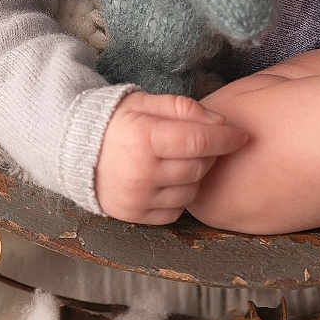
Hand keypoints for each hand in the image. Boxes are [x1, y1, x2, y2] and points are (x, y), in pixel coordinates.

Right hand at [94, 92, 248, 223]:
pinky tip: (170, 179)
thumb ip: (183, 108)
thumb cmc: (117, 122)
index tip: (242, 135)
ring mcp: (137, 199)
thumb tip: (220, 122)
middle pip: (199, 167)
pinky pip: (175, 212)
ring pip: (191, 192)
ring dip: (196, 175)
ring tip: (183, 159)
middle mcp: (141, 172)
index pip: (200, 140)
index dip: (227, 137)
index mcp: (144, 138)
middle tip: (207, 142)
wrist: (77, 150)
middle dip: (211, 154)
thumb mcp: (147, 103)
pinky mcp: (135, 216)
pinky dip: (180, 196)